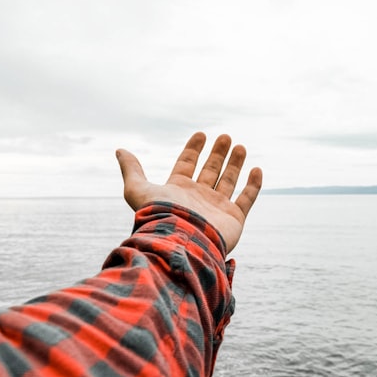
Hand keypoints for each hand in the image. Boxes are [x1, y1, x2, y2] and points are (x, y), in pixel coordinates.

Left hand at [116, 133, 262, 252]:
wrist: (181, 242)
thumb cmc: (160, 217)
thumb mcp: (137, 190)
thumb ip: (131, 169)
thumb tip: (120, 150)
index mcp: (178, 190)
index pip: (187, 164)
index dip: (193, 149)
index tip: (201, 134)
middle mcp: (198, 198)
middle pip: (210, 170)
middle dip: (217, 153)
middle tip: (225, 136)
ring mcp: (217, 208)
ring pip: (228, 181)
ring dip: (235, 164)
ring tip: (240, 147)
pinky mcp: (234, 219)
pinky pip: (246, 199)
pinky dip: (253, 185)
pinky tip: (256, 169)